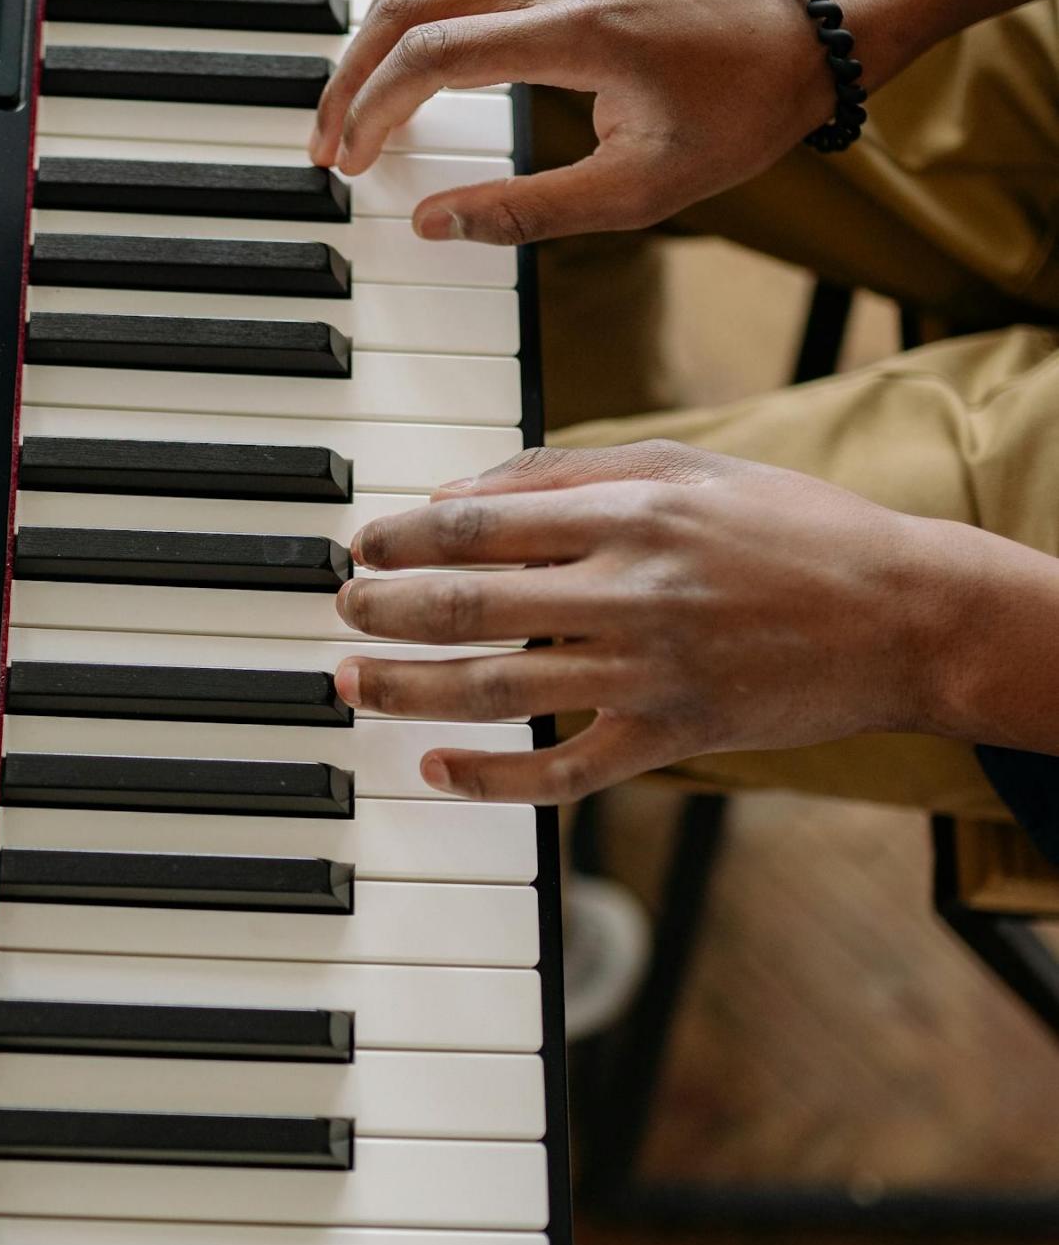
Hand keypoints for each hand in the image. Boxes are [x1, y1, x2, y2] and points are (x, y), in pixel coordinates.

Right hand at [308, 0, 855, 246]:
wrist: (811, 26)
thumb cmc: (739, 112)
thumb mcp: (641, 191)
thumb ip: (527, 212)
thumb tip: (432, 224)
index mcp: (579, 28)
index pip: (432, 54)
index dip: (372, 111)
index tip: (348, 164)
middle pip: (407, 2)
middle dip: (349, 76)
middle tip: (326, 142)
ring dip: (371, 35)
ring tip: (353, 104)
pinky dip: (412, 8)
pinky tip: (404, 62)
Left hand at [333, 442, 963, 802]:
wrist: (904, 613)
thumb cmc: (791, 527)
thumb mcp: (683, 464)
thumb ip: (564, 474)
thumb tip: (452, 496)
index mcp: (629, 512)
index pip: (479, 524)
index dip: (401, 537)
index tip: (359, 544)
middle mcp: (630, 591)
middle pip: (469, 606)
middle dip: (384, 610)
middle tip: (341, 610)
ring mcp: (649, 672)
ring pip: (496, 690)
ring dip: (408, 689)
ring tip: (351, 683)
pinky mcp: (671, 737)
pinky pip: (561, 773)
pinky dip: (490, 779)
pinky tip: (437, 771)